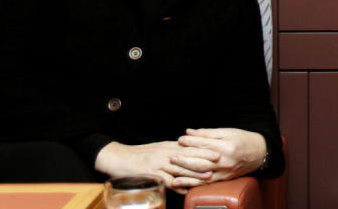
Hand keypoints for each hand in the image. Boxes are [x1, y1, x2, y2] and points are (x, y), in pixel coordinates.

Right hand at [94, 141, 211, 191]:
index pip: (190, 146)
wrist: (118, 157)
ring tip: (208, 175)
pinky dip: (177, 186)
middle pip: (188, 155)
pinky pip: (167, 181)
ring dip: (195, 172)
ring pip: (180, 168)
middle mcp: (166, 153)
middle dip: (204, 158)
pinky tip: (186, 190)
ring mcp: (158, 164)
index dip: (204, 148)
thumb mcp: (158, 149)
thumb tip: (187, 153)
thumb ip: (173, 151)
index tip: (218, 149)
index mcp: (169, 146)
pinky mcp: (151, 174)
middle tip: (219, 160)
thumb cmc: (139, 155)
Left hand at [170, 127, 266, 187]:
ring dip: (187, 175)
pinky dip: (195, 185)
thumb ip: (207, 133)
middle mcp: (225, 161)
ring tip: (174, 174)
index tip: (180, 139)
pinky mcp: (224, 179)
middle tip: (172, 157)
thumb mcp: (227, 132)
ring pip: (203, 175)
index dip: (191, 141)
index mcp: (226, 146)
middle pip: (202, 161)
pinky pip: (207, 183)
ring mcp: (225, 172)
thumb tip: (189, 132)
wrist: (258, 153)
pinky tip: (185, 185)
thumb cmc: (242, 139)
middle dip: (186, 160)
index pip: (205, 144)